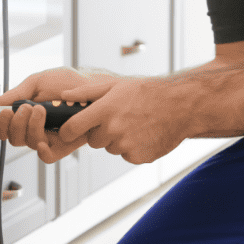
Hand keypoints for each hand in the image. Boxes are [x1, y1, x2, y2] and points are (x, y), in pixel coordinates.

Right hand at [0, 68, 119, 163]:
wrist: (95, 86)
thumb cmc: (70, 83)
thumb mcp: (38, 83)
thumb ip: (16, 94)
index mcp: (27, 114)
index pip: (6, 127)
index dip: (1, 124)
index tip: (4, 113)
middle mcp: (37, 128)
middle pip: (15, 138)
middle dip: (16, 123)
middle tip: (26, 108)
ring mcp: (51, 137)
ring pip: (30, 144)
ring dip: (31, 127)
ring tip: (40, 110)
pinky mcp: (65, 144)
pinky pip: (49, 156)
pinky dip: (43, 151)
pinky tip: (44, 141)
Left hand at [58, 76, 191, 164]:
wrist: (180, 105)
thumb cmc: (148, 92)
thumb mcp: (116, 85)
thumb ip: (86, 93)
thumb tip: (63, 96)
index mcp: (104, 110)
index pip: (72, 129)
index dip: (68, 131)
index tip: (69, 131)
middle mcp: (113, 130)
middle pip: (93, 141)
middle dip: (100, 132)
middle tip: (119, 118)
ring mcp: (126, 146)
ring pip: (111, 148)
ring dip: (118, 140)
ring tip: (135, 124)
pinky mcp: (138, 157)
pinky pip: (126, 155)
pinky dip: (132, 147)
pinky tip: (144, 133)